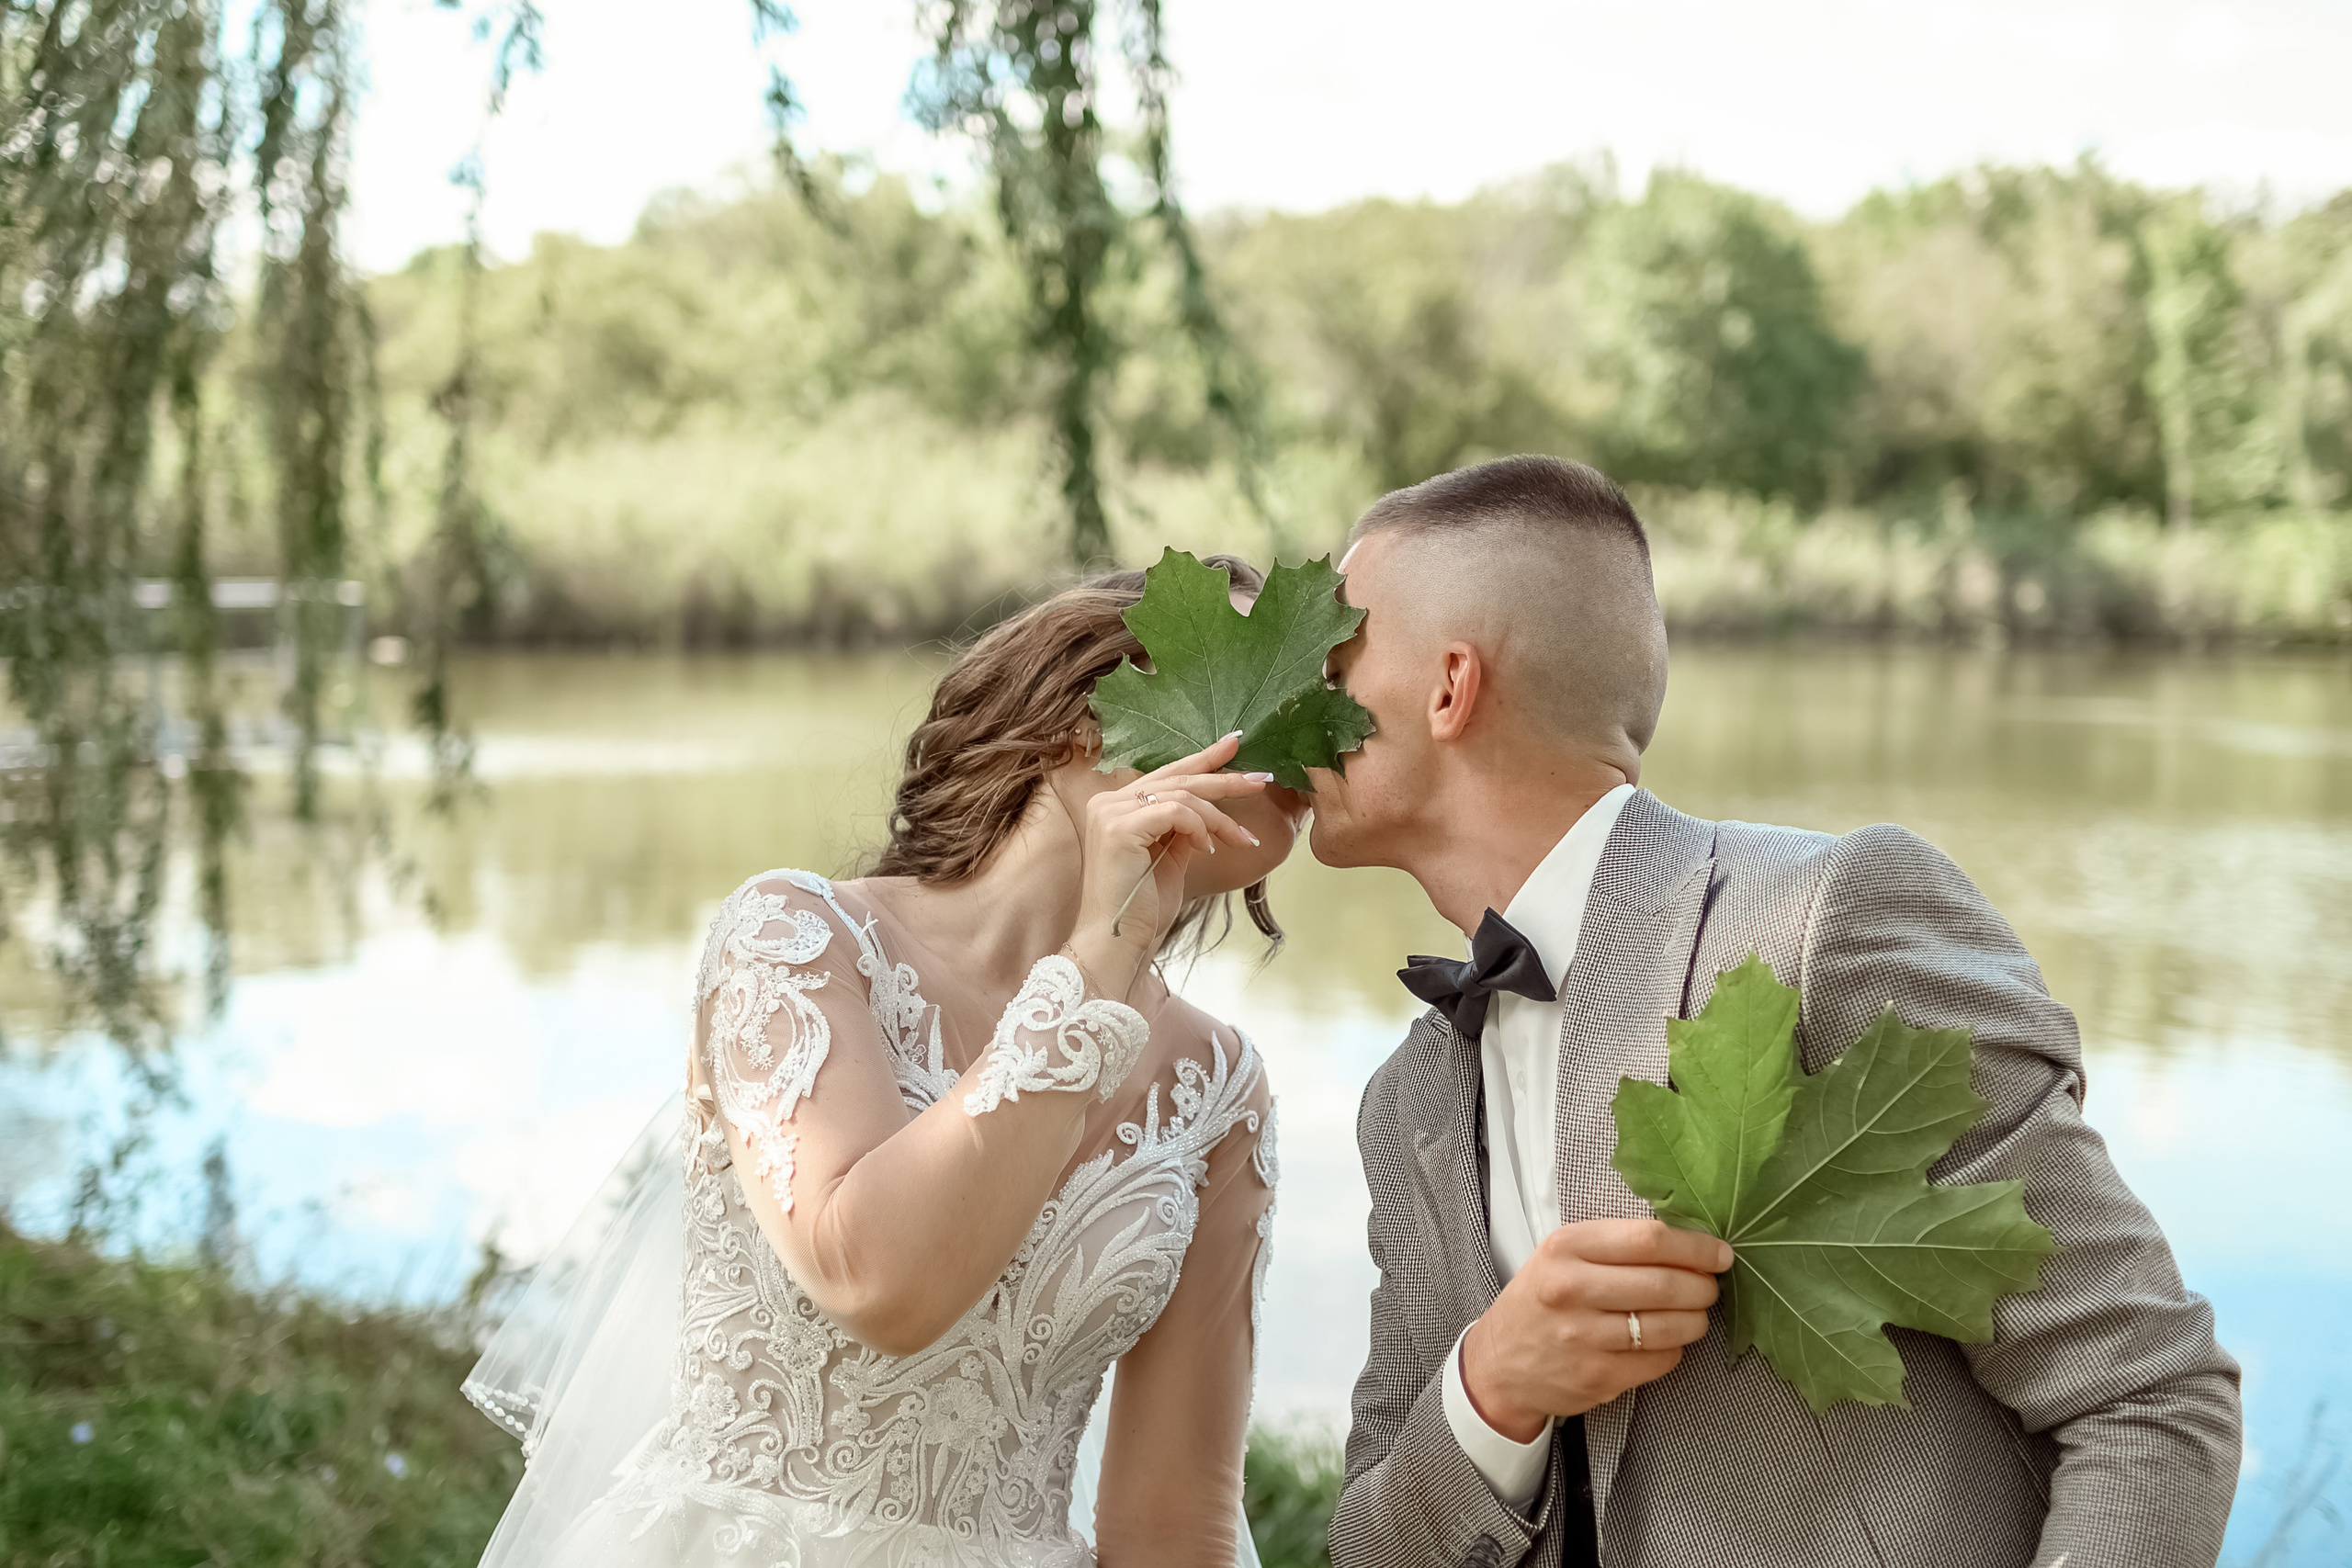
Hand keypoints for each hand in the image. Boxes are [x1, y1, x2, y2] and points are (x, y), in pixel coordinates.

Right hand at [1069, 732, 1269, 984]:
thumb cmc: (1142, 907)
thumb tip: (1210, 812)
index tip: (1234, 745)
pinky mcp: (1119, 828)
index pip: (1168, 774)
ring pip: (1182, 796)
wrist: (1117, 941)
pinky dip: (1200, 828)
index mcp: (1117, 806)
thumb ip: (1184, 829)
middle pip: (1178, 779)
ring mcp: (1110, 812)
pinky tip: (1209, 849)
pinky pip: (1175, 812)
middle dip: (1224, 779)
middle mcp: (1108, 802)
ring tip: (1241, 841)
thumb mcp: (1171, 858)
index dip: (1203, 759)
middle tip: (1260, 781)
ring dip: (1220, 819)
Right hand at [1461, 1218, 1731, 1440]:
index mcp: (1566, 1249)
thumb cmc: (1541, 1300)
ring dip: (1696, 1319)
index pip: (1648, 1239)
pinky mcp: (1599, 1377)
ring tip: (1693, 1314)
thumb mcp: (1562, 1256)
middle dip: (1703, 1286)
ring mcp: (1585, 1338)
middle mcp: (1572, 1290)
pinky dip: (1674, 1349)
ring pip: (1671, 1326)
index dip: (1695, 1247)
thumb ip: (1616, 1245)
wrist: (1499, 1363)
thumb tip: (1691, 1246)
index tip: (1719, 1253)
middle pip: (1665, 1284)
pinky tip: (1663, 1341)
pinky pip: (1662, 1360)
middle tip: (1710, 1286)